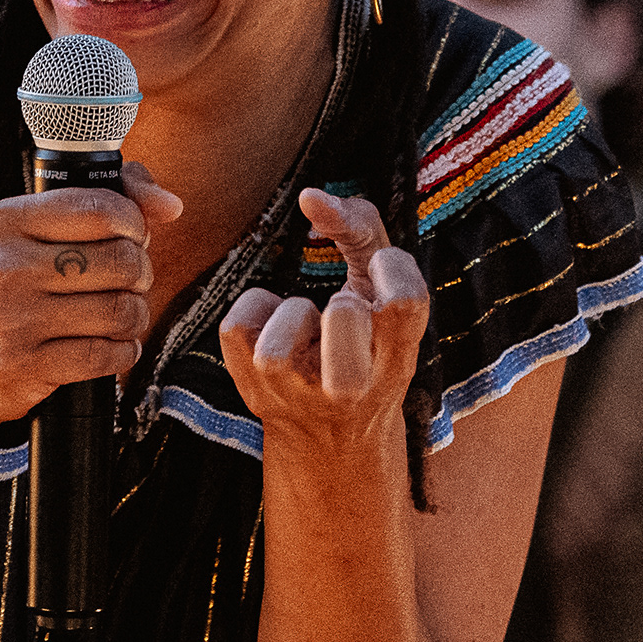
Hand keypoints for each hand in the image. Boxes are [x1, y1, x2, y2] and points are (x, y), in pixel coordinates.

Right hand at [0, 158, 185, 427]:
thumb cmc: (6, 292)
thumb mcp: (32, 236)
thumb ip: (103, 203)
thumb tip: (170, 204)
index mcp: (5, 221)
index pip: (103, 209)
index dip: (135, 225)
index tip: (131, 238)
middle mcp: (3, 265)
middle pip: (121, 260)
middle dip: (140, 274)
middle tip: (129, 283)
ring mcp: (10, 318)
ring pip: (119, 310)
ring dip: (135, 317)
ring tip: (122, 317)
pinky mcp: (21, 365)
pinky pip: (105, 355)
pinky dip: (122, 353)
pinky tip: (111, 348)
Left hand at [216, 187, 429, 461]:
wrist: (330, 444)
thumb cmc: (362, 348)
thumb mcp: (380, 296)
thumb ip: (362, 230)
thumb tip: (310, 197)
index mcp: (397, 360)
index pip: (403, 302)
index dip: (390, 268)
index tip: (380, 271)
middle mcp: (352, 387)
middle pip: (345, 313)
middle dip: (343, 303)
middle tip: (343, 319)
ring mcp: (298, 394)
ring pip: (287, 323)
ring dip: (294, 313)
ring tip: (308, 334)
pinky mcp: (255, 391)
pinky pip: (238, 324)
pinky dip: (253, 312)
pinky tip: (274, 333)